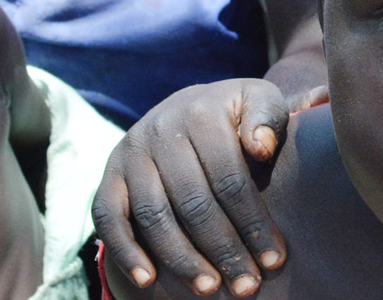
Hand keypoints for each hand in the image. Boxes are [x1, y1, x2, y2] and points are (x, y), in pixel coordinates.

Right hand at [93, 79, 322, 296]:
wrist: (188, 106)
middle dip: (223, 250)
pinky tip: (148, 281)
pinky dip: (125, 251)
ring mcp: (130, 154)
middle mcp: (160, 131)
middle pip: (193, 202)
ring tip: (208, 288)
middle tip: (246, 285)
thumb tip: (261, 149)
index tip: (274, 260)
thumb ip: (267, 118)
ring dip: (181, 258)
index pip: (230, 179)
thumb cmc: (236, 116)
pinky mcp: (108, 176)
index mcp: (202, 114)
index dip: (253, 223)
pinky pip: (108, 217)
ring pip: (154, 215)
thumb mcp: (259, 102)